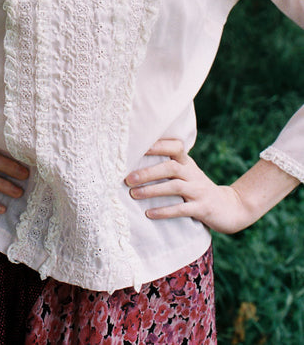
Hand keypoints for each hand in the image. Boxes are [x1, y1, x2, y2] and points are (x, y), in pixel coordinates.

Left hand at [124, 138, 251, 233]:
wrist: (232, 208)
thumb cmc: (200, 189)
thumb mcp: (188, 174)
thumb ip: (170, 166)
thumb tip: (136, 163)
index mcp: (188, 163)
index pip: (175, 146)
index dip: (158, 145)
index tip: (138, 147)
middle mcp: (193, 174)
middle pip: (170, 167)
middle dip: (148, 172)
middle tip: (127, 178)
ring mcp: (199, 191)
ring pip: (174, 187)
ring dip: (152, 190)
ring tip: (134, 194)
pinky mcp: (202, 209)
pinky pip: (182, 209)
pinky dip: (165, 211)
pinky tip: (149, 214)